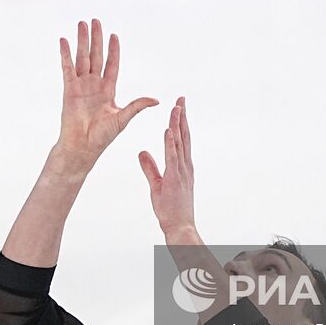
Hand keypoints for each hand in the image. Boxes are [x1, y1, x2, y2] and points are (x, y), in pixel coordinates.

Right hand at [57, 19, 157, 168]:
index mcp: (108, 90)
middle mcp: (94, 85)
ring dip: (82, 41)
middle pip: (96, 56)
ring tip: (82, 23)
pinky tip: (64, 41)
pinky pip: (67, 68)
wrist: (83, 147)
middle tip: (95, 20)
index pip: (112, 64)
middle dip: (96, 38)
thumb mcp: (122, 118)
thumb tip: (156, 100)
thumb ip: (137, 106)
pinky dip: (65, 54)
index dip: (113, 50)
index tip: (114, 35)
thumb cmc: (102, 137)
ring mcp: (81, 86)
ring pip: (82, 58)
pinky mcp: (69, 90)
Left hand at [139, 97, 196, 236]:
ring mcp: (181, 171)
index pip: (181, 139)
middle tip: (181, 99)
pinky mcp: (174, 178)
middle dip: (182, 116)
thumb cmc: (170, 208)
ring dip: (178, 124)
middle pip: (184, 135)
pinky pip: (172, 157)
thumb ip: (150, 167)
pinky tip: (168, 130)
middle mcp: (184, 165)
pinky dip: (170, 143)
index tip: (178, 107)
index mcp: (182, 165)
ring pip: (180, 142)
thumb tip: (141, 152)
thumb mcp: (157, 184)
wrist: (179, 226)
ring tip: (176, 107)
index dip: (180, 122)